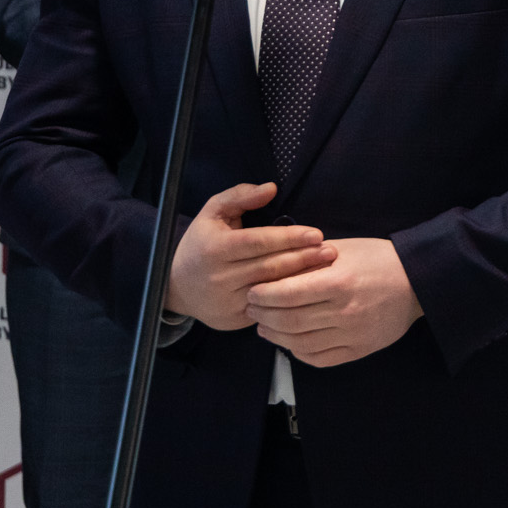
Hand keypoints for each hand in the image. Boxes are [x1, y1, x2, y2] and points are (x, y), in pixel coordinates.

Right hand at [165, 183, 335, 331]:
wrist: (176, 285)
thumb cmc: (201, 242)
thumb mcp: (213, 212)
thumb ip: (241, 196)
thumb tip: (271, 188)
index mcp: (216, 248)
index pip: (259, 241)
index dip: (290, 238)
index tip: (316, 234)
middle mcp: (221, 277)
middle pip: (270, 267)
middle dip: (304, 258)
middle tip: (331, 251)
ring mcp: (229, 301)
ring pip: (272, 290)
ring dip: (302, 279)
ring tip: (327, 267)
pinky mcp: (235, 319)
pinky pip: (268, 308)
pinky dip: (289, 299)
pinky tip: (309, 289)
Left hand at [244, 236, 422, 367]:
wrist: (417, 281)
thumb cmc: (378, 258)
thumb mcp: (343, 248)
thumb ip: (310, 259)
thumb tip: (274, 269)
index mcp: (338, 282)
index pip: (288, 294)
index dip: (263, 295)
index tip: (252, 291)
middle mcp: (344, 312)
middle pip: (290, 320)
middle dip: (264, 316)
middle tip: (252, 309)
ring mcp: (352, 335)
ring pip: (301, 343)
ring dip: (276, 336)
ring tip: (264, 327)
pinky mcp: (359, 350)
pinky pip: (321, 358)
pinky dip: (299, 353)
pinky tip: (290, 343)